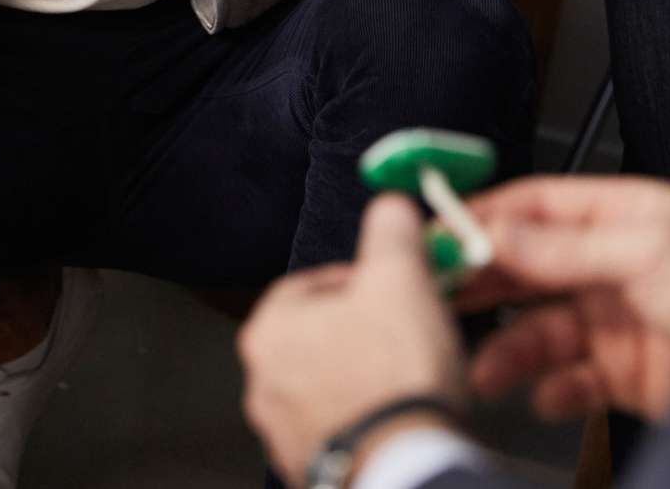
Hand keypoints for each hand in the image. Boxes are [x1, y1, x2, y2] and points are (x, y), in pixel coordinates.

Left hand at [239, 197, 471, 484]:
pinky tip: (396, 415)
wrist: (406, 466)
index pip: (312, 283)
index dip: (362, 281)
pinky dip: (364, 418)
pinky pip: (338, 428)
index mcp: (269, 329)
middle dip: (363, 330)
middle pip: (319, 336)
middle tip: (404, 332)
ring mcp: (283, 431)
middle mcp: (263, 383)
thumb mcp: (400, 277)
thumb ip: (390, 232)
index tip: (393, 289)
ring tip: (405, 377)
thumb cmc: (396, 375)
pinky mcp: (309, 468)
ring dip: (363, 376)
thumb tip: (390, 207)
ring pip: (328, 384)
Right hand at [454, 177, 669, 423]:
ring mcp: (618, 320)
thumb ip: (568, 245)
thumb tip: (499, 231)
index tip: (438, 228)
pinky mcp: (626, 373)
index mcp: (624, 216)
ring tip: (487, 367)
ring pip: (540, 330)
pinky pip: (572, 380)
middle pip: (528, 267)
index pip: (537, 206)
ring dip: (509, 348)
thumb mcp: (654, 249)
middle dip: (480, 281)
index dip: (485, 215)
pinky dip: (552, 390)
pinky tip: (546, 393)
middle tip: (436, 294)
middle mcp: (614, 265)